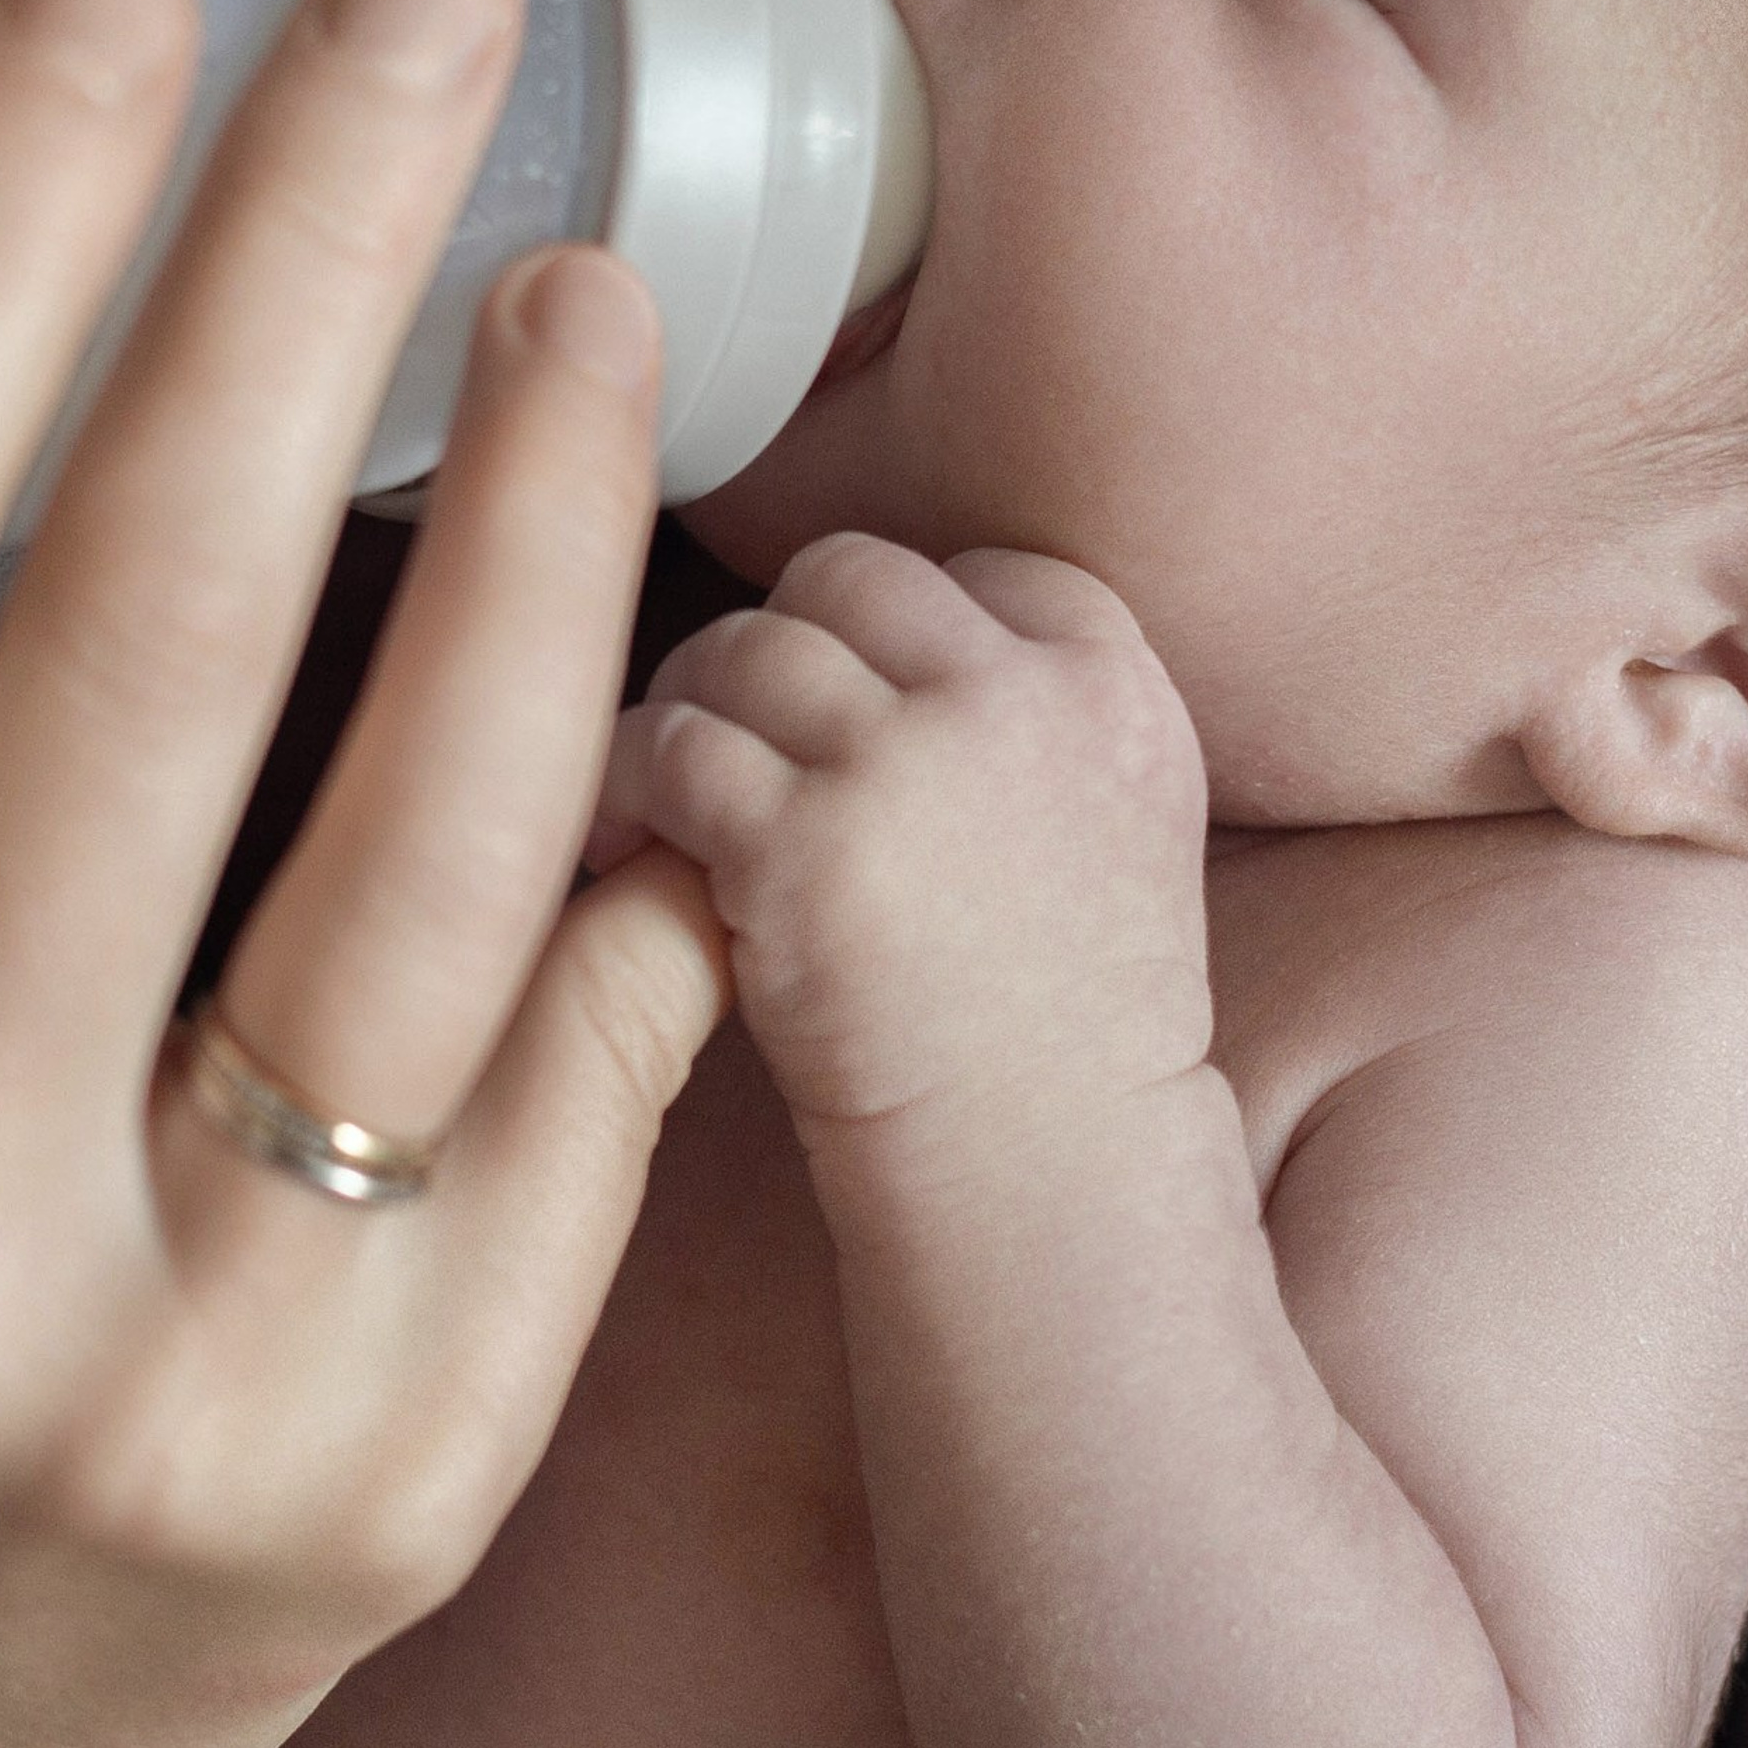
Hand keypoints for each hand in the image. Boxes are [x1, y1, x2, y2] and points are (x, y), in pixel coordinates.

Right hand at [0, 0, 725, 1747]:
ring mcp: (198, 1405)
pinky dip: (632, 848)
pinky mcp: (412, 1490)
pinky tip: (687, 656)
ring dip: (543, 539)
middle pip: (148, 675)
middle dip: (293, 276)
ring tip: (595, 289)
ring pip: (428, 875)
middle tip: (419, 4)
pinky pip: (576, 1092)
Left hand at [596, 531, 1208, 1139]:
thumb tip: (897, 654)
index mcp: (1113, 687)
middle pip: (850, 576)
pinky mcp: (801, 839)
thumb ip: (1040, 724)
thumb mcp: (1123, 830)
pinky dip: (625, 782)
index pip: (986, 572)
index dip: (905, 633)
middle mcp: (1018, 698)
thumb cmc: (1064, 1035)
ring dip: (692, 706)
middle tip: (742, 734)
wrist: (1047, 1175)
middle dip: (785, 645)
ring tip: (669, 791)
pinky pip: (670, 745)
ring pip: (746, 646)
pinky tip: (624, 838)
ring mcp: (907, 759)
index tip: (865, 710)